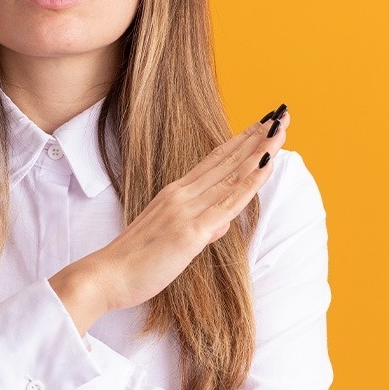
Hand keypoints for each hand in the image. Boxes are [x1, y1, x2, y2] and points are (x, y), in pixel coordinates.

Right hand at [51, 105, 289, 332]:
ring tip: (280, 129)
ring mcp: (186, 210)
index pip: (215, 160)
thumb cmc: (136, 261)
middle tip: (281, 114)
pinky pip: (227, 204)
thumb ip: (198, 226)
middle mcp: (181, 194)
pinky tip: (266, 166)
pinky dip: (249, 183)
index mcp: (175, 193)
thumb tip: (221, 223)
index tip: (261, 125)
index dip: (240, 141)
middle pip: (227, 159)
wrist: (107, 275)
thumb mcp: (171, 238)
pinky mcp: (191, 231)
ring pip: (231, 175)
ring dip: (259, 151)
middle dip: (256, 137)